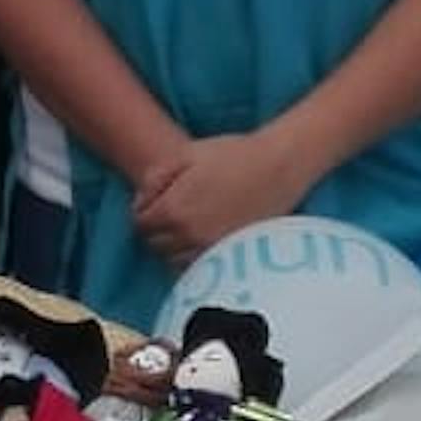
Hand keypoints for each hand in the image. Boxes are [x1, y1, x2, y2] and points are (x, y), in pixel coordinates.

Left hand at [131, 125, 313, 266]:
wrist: (280, 166)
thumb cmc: (233, 155)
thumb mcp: (186, 154)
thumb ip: (155, 177)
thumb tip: (142, 200)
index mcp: (174, 210)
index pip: (140, 224)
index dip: (143, 211)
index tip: (156, 201)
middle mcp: (190, 236)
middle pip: (155, 245)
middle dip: (157, 230)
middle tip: (171, 212)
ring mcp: (211, 249)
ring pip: (175, 261)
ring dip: (174, 246)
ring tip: (188, 225)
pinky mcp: (231, 256)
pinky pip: (200, 267)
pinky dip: (194, 257)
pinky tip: (203, 238)